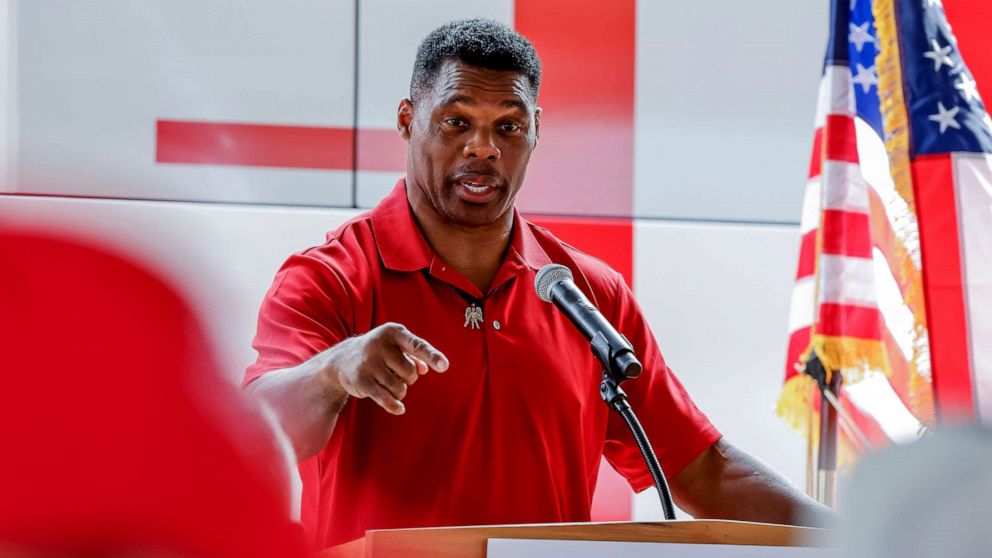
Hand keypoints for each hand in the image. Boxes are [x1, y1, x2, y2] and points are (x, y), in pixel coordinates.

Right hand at [321, 322, 448, 414]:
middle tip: (397, 373)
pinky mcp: (361, 380)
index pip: (417, 345)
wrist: (342, 359)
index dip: (432, 356)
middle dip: (409, 378)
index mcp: (393, 332)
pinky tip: (399, 409)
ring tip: (390, 384)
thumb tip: (425, 369)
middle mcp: (379, 345)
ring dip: (400, 391)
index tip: (444, 366)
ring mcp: (369, 363)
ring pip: (400, 388)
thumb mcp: (396, 347)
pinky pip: (386, 398)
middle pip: (411, 372)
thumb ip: (415, 355)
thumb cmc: (379, 351)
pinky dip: (395, 405)